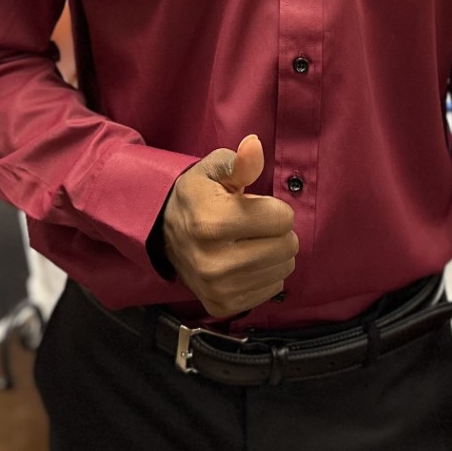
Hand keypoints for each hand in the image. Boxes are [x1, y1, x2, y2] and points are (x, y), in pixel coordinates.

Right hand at [160, 134, 297, 318]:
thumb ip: (238, 162)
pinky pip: (272, 290)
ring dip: (274, 253)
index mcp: (213, 223)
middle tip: (254, 225)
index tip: (254, 206)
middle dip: (277, 231)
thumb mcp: (213, 170)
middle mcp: (215, 262)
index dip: (273, 207)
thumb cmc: (197, 196)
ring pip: (283, 270)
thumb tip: (254, 145)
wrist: (165, 234)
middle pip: (287, 246)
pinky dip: (266, 274)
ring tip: (250, 242)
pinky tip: (246, 262)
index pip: (282, 219)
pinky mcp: (222, 305)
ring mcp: (218, 288)